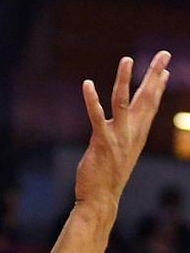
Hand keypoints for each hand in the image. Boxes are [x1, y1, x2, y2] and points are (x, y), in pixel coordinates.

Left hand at [76, 51, 171, 207]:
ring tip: (127, 59)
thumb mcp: (123, 152)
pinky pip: (96, 117)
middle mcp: (132, 133)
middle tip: (164, 54)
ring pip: (123, 102)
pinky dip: (92, 100)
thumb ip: (127, 136)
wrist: (102, 198)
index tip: (165, 68)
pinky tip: (87, 84)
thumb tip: (130, 124)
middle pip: (147, 98)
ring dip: (125, 79)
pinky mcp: (101, 142)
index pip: (151, 105)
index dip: (158, 85)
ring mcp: (118, 137)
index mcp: (138, 134)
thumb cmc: (109, 175)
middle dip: (155, 75)